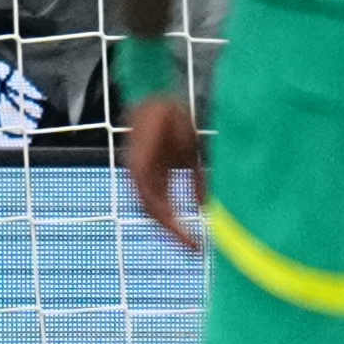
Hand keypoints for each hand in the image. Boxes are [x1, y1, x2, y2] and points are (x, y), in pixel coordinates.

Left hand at [121, 91, 201, 248]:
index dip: (180, 230)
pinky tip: (175, 218)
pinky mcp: (137, 164)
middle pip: (156, 216)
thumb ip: (196, 181)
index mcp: (156, 178)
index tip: (197, 247)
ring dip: (169, 226)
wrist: (159, 93)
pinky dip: (162, 208)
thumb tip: (207, 207)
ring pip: (151, 208)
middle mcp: (143, 179)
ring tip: (188, 240)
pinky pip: (148, 193)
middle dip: (175, 235)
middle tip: (194, 251)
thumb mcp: (190, 155)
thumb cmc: (173, 121)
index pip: (166, 210)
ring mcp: (137, 173)